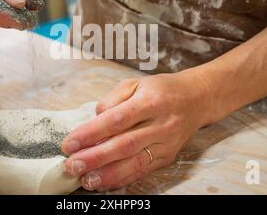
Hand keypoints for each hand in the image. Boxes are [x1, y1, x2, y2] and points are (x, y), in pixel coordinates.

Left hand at [62, 70, 213, 190]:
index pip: (117, 120)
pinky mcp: (168, 157)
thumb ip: (113, 99)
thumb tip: (94, 119)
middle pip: (125, 145)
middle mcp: (161, 124)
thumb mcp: (135, 83)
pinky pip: (143, 171)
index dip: (92, 133)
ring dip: (107, 174)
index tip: (70, 143)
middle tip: (72, 165)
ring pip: (135, 163)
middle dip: (95, 158)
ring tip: (85, 179)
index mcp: (150, 101)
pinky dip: (122, 179)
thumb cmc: (161, 90)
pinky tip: (104, 182)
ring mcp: (166, 143)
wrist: (196, 99)